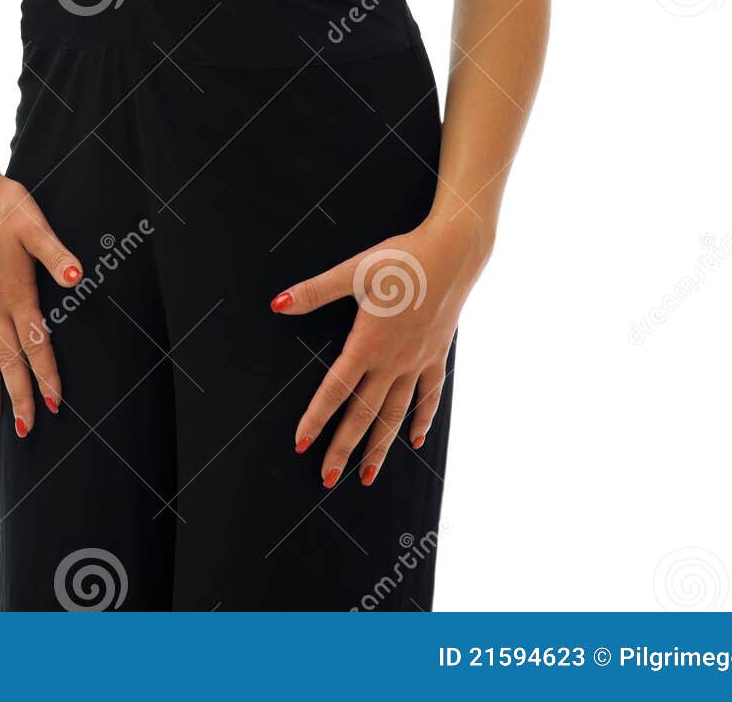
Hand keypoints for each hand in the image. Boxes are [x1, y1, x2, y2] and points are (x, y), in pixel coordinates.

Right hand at [0, 174, 83, 437]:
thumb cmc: (1, 202)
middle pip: (6, 359)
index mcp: (14, 291)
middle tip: (27, 431)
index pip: (34, 344)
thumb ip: (56, 253)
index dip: (46, 376)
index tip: (55, 406)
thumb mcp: (34, 223)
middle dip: (19, 396)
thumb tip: (79, 277)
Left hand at [269, 215, 490, 487]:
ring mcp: (418, 362)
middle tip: (327, 479)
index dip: (317, 418)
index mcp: (369, 343)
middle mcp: (394, 360)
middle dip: (344, 448)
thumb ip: (316, 290)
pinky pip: (430, 395)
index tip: (301, 444)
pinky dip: (422, 419)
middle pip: (364, 413)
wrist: (454, 253)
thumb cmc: (403, 260)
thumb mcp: (355, 270)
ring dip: (380, 446)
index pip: (336, 389)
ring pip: (396, 413)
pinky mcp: (437, 355)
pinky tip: (416, 440)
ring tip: (367, 476)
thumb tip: (278, 303)